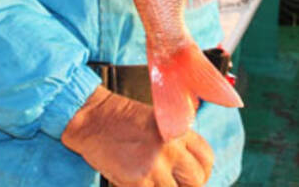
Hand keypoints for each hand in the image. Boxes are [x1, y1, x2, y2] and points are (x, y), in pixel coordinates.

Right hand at [61, 87, 213, 186]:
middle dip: (186, 186)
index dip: (202, 173)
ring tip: (149, 179)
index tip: (192, 177)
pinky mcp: (138, 181)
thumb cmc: (120, 121)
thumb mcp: (156, 124)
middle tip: (171, 182)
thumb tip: (186, 171)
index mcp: (178, 130)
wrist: (92, 118)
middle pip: (196, 181)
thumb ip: (176, 143)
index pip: (206, 160)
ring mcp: (155, 165)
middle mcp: (171, 147)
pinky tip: (136, 182)